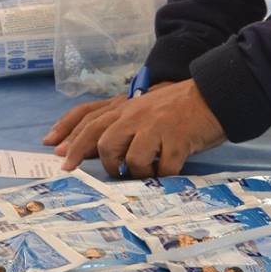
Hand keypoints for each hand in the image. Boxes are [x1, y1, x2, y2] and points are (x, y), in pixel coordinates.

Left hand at [42, 80, 227, 178]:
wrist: (213, 95)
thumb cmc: (177, 106)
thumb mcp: (144, 109)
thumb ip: (119, 124)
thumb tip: (88, 149)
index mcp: (126, 106)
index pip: (89, 118)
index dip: (69, 135)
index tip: (56, 154)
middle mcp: (135, 114)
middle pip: (103, 140)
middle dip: (104, 163)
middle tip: (113, 174)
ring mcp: (156, 127)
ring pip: (130, 158)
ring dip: (137, 172)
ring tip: (148, 172)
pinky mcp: (177, 139)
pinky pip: (163, 168)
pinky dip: (164, 176)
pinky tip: (169, 172)